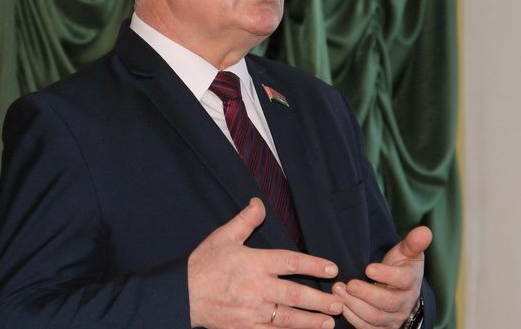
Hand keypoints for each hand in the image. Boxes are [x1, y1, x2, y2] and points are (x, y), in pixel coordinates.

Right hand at [188, 198, 343, 327]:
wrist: (182, 295)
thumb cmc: (204, 265)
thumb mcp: (223, 237)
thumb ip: (245, 221)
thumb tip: (259, 203)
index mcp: (254, 263)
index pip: (290, 262)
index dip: (313, 265)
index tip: (332, 269)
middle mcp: (256, 288)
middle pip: (295, 294)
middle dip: (320, 299)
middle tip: (339, 301)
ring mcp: (252, 311)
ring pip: (287, 318)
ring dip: (311, 321)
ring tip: (329, 321)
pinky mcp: (245, 327)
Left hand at [332, 226, 431, 328]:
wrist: (400, 291)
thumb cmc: (401, 267)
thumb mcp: (408, 253)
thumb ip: (413, 242)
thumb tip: (425, 230)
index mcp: (411, 282)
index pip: (403, 280)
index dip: (386, 275)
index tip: (368, 268)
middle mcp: (404, 303)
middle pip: (387, 302)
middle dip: (366, 293)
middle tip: (348, 284)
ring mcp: (394, 318)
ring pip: (375, 317)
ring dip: (355, 305)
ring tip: (339, 291)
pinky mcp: (383, 328)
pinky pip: (367, 328)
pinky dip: (353, 318)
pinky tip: (342, 305)